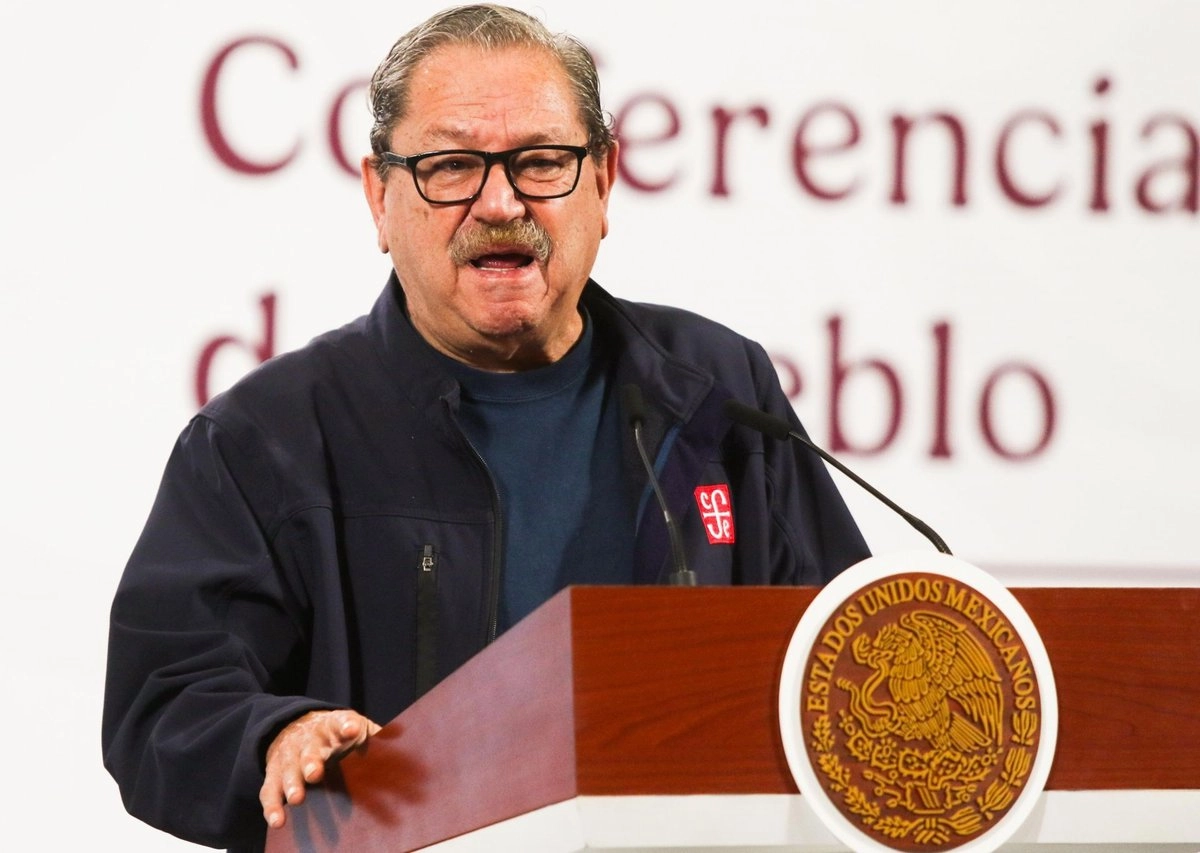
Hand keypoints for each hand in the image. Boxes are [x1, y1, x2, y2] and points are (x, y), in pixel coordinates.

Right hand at [260, 709, 381, 829]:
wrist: (294, 724)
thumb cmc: (334, 733)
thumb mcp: (354, 728)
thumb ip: (375, 736)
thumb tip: (403, 739)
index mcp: (331, 727)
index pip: (339, 723)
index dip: (345, 726)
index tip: (352, 729)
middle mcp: (308, 742)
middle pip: (309, 751)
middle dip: (311, 762)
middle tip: (315, 773)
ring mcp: (289, 758)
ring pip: (288, 771)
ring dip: (292, 784)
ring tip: (298, 798)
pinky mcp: (274, 774)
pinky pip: (270, 790)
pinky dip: (272, 806)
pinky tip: (278, 821)